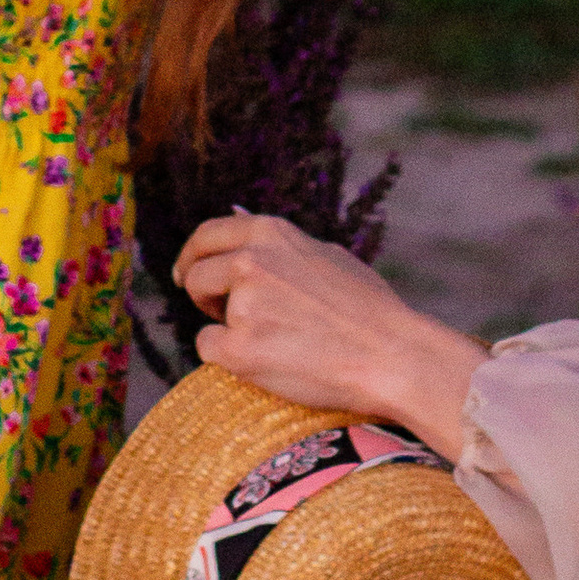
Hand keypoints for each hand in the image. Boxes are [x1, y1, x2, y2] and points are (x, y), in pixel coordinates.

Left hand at [172, 212, 487, 458]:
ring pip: (205, 318)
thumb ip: (280, 244)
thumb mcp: (325, 254)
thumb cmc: (367, 308)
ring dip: (226, 328)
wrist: (390, 354)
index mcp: (271, 233)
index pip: (207, 235)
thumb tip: (240, 219)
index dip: (193, 256)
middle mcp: (251, 262)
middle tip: (223, 314)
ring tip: (272, 339)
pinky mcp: (239, 350)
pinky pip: (210, 350)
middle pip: (197, 274)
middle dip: (203, 295)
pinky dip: (229, 360)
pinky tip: (268, 361)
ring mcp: (243, 306)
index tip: (187, 273)